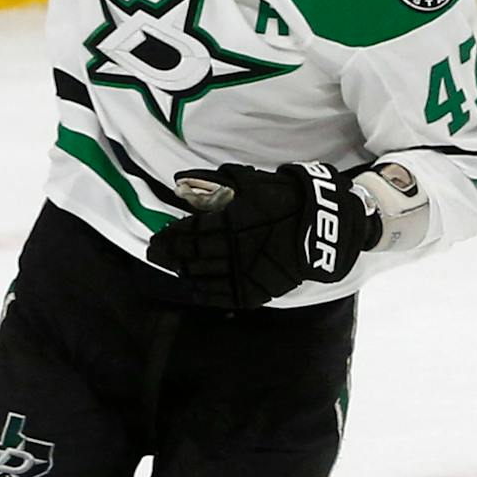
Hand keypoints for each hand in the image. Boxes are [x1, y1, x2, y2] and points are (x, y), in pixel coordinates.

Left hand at [146, 162, 383, 308]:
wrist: (321, 225)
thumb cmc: (281, 197)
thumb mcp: (246, 182)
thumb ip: (211, 183)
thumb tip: (178, 182)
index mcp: (226, 221)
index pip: (188, 232)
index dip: (169, 237)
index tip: (157, 238)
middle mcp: (231, 248)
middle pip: (191, 255)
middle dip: (169, 255)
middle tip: (155, 254)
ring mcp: (244, 271)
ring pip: (204, 276)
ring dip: (184, 273)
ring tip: (173, 269)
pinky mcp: (257, 289)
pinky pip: (225, 295)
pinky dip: (207, 293)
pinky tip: (195, 289)